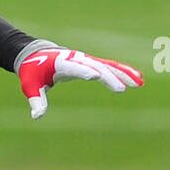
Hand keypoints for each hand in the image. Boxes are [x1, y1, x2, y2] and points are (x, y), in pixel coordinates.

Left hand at [18, 47, 142, 119]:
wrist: (36, 53)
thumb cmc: (32, 71)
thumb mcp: (30, 85)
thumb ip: (36, 100)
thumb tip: (37, 116)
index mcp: (61, 63)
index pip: (75, 67)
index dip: (84, 71)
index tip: (95, 76)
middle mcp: (76, 59)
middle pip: (96, 67)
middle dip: (109, 77)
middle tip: (121, 89)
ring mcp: (85, 59)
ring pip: (108, 65)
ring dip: (123, 73)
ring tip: (139, 83)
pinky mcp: (90, 62)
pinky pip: (109, 66)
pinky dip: (122, 71)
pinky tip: (137, 78)